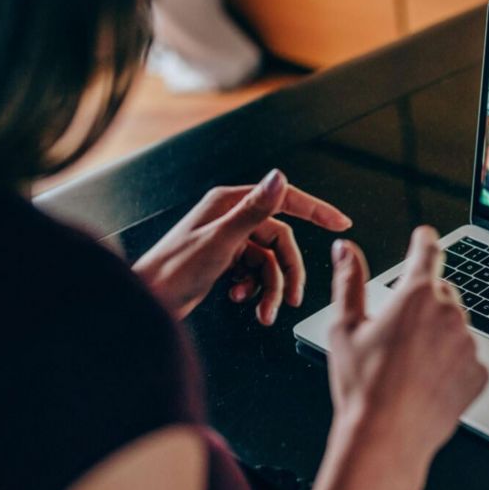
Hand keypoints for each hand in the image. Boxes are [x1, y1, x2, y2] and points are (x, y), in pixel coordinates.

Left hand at [133, 169, 350, 324]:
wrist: (148, 304)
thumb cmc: (172, 271)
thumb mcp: (220, 240)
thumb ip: (253, 210)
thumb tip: (278, 178)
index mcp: (229, 203)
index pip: (284, 200)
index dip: (315, 211)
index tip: (339, 222)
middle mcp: (230, 218)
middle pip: (280, 241)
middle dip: (287, 273)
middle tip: (291, 299)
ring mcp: (228, 240)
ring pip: (269, 262)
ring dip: (269, 289)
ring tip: (263, 311)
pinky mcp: (224, 260)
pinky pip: (254, 273)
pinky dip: (252, 289)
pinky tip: (239, 299)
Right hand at [306, 227, 488, 489]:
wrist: (386, 437)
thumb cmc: (362, 386)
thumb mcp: (345, 327)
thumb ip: (349, 281)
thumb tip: (346, 249)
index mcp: (416, 295)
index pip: (427, 252)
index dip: (424, 240)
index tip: (424, 235)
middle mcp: (449, 314)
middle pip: (440, 293)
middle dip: (423, 304)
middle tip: (397, 334)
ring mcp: (468, 344)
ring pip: (454, 327)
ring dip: (437, 336)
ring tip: (408, 367)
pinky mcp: (479, 373)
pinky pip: (466, 358)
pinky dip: (451, 365)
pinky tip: (426, 382)